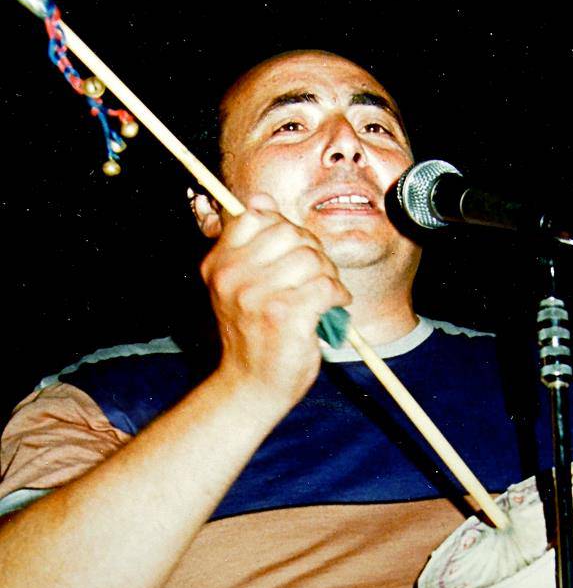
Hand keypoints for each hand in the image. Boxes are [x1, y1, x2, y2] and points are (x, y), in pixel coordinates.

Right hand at [200, 193, 351, 409]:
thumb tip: (261, 199)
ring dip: (328, 274)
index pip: (256, 215)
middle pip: (290, 232)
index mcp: (218, 264)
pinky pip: (326, 285)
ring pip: (312, 258)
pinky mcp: (286, 315)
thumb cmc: (252, 336)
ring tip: (324, 295)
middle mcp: (233, 276)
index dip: (283, 228)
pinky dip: (339, 294)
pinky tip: (334, 305)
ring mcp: (258, 295)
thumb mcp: (238, 285)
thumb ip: (250, 244)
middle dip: (312, 251)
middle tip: (316, 276)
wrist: (250, 387)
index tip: (292, 252)